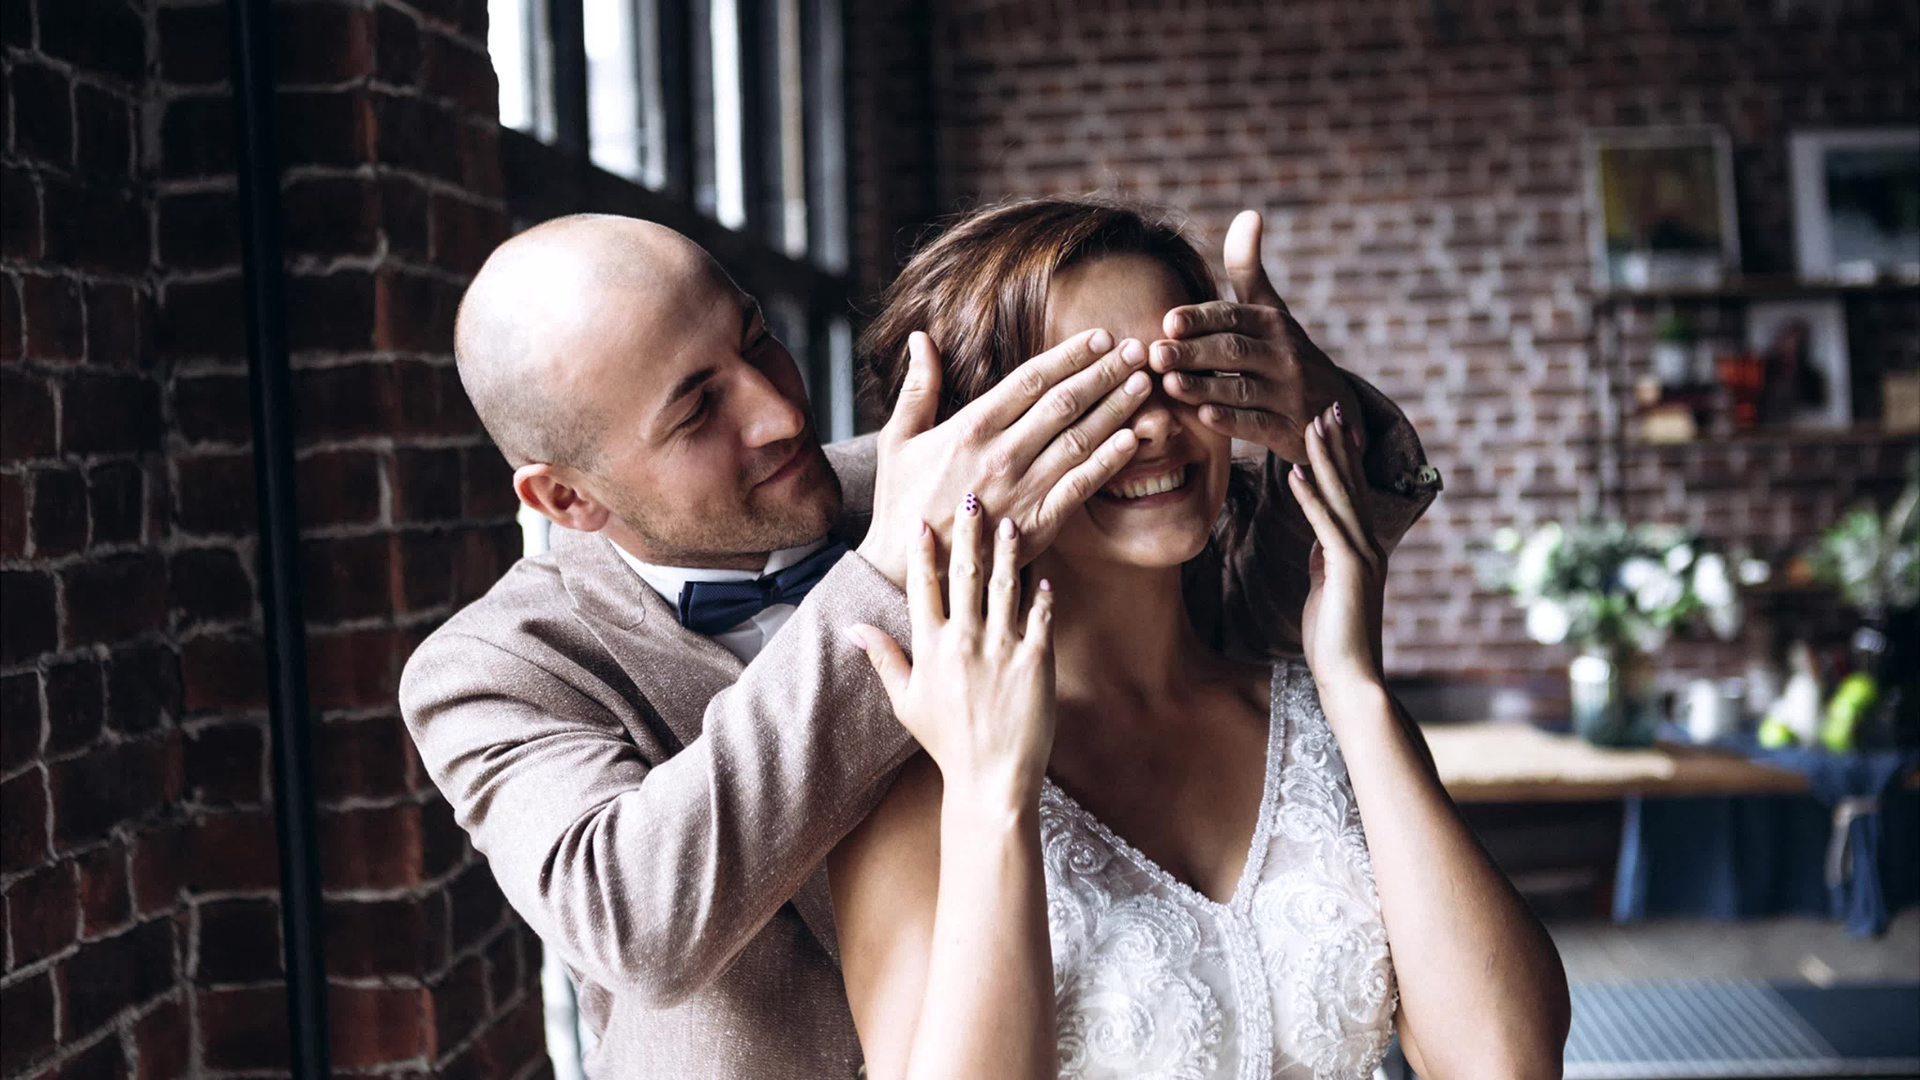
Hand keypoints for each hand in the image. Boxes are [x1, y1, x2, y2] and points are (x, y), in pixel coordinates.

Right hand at [845, 497, 1056, 803]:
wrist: (989, 778)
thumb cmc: (945, 742)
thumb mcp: (904, 701)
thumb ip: (883, 657)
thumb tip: (852, 628)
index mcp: (930, 647)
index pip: (923, 585)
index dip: (923, 550)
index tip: (924, 520)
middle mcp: (964, 640)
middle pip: (964, 573)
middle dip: (968, 532)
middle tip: (973, 497)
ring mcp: (1002, 648)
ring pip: (1004, 586)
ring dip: (1007, 551)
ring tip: (1011, 522)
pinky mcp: (1036, 661)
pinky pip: (1040, 617)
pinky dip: (1043, 594)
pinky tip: (1044, 575)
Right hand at [857, 329, 1149, 585]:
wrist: (909, 570)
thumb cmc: (902, 501)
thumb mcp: (900, 439)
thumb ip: (918, 388)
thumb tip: (922, 339)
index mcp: (970, 427)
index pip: (1032, 379)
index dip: (1071, 355)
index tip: (1101, 338)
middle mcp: (1001, 454)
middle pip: (1064, 403)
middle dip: (1105, 373)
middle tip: (1137, 350)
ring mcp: (1022, 490)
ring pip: (1079, 440)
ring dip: (1116, 409)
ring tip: (1144, 385)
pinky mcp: (1036, 525)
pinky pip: (1080, 487)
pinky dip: (1108, 462)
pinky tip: (1132, 440)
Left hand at [1149, 210, 1362, 462]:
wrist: (1333, 410)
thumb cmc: (1285, 353)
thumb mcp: (1271, 310)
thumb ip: (1250, 269)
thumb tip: (1249, 214)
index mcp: (1273, 323)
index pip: (1233, 316)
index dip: (1201, 319)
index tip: (1168, 320)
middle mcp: (1284, 356)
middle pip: (1234, 351)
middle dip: (1194, 352)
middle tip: (1156, 353)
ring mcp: (1289, 394)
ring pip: (1243, 389)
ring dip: (1205, 386)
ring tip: (1169, 384)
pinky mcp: (1290, 431)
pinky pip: (1259, 425)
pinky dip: (1233, 421)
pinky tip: (1203, 417)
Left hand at [1288, 402, 1387, 700]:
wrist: (1351, 679)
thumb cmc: (1336, 641)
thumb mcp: (1328, 589)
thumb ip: (1327, 561)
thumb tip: (1320, 542)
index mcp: (1362, 548)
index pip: (1351, 492)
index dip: (1342, 457)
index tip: (1331, 425)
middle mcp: (1368, 545)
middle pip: (1351, 483)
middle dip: (1338, 443)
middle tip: (1328, 404)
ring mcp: (1361, 556)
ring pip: (1341, 495)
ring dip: (1325, 457)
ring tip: (1313, 422)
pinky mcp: (1347, 570)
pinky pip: (1325, 525)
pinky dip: (1310, 497)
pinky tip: (1294, 473)